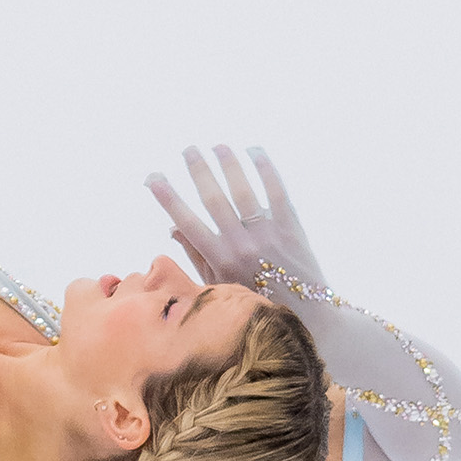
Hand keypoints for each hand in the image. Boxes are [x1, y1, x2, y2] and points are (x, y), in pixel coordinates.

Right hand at [144, 144, 324, 292]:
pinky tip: (255, 152)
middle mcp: (241, 245)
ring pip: (244, 191)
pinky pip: (277, 191)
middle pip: (214, 200)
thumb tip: (174, 227)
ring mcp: (268, 234)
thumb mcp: (218, 285)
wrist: (307, 315)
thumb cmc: (255, 302)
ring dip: (229, 164)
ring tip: (218, 146)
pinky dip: (266, 169)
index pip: (187, 223)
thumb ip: (196, 255)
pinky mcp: (291, 226)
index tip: (153, 178)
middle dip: (198, 171)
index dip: (168, 199)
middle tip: (188, 149)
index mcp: (219, 261)